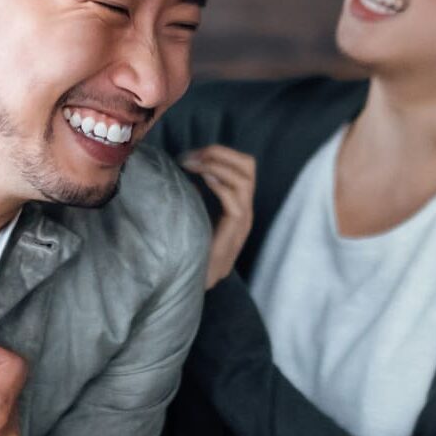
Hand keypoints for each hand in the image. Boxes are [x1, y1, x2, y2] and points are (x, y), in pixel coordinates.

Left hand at [181, 145, 256, 288]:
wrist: (194, 282)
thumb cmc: (191, 248)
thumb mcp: (194, 216)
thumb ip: (196, 197)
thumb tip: (187, 176)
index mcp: (238, 204)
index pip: (243, 167)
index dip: (220, 154)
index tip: (192, 154)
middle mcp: (245, 209)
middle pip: (248, 166)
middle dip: (221, 153)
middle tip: (193, 155)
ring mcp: (243, 220)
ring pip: (244, 179)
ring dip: (217, 165)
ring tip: (193, 164)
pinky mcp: (235, 231)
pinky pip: (235, 200)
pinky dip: (219, 184)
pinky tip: (202, 179)